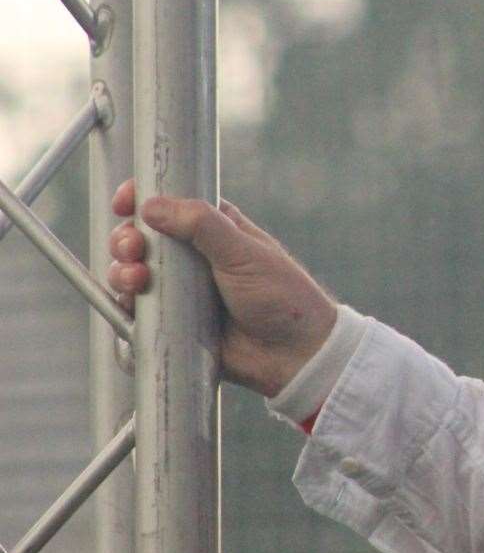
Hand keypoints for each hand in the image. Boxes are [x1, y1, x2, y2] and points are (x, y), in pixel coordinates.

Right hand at [107, 179, 336, 397]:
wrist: (293, 354)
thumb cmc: (281, 296)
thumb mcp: (244, 252)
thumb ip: (202, 225)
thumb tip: (151, 205)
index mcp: (216, 229)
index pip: (170, 205)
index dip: (143, 199)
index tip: (124, 202)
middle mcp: (193, 257)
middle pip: (142, 238)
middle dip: (126, 239)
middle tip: (132, 248)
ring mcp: (181, 291)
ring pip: (132, 274)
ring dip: (122, 272)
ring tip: (135, 281)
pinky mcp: (173, 322)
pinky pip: (136, 312)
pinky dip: (125, 308)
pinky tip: (129, 306)